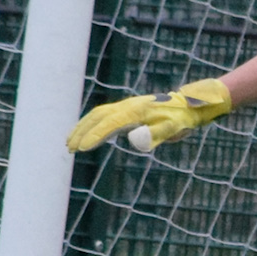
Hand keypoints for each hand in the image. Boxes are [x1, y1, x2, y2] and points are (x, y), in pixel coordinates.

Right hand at [65, 79, 233, 152]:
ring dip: (83, 127)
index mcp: (136, 111)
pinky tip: (86, 134)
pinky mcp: (128, 110)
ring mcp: (126, 106)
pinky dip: (92, 124)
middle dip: (81, 132)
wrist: (187, 106)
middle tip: (69, 147)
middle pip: (98, 116)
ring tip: (70, 142)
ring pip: (98, 115)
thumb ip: (155, 134)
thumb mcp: (173, 129)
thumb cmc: (180, 120)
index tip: (81, 149)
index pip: (110, 124)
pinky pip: (104, 115)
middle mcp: (128, 106)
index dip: (94, 136)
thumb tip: (135, 139)